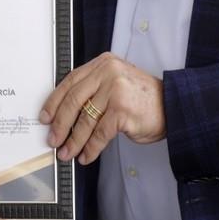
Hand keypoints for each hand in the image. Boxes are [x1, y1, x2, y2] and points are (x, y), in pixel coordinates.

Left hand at [38, 52, 164, 165]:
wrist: (173, 106)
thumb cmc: (142, 98)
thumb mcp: (115, 84)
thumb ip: (92, 90)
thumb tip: (63, 115)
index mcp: (102, 64)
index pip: (69, 82)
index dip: (54, 102)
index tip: (46, 117)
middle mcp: (108, 73)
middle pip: (73, 101)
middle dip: (60, 125)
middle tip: (53, 139)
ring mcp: (115, 90)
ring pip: (85, 120)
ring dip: (73, 141)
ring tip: (67, 152)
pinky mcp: (122, 110)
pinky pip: (99, 134)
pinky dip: (90, 148)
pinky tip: (86, 155)